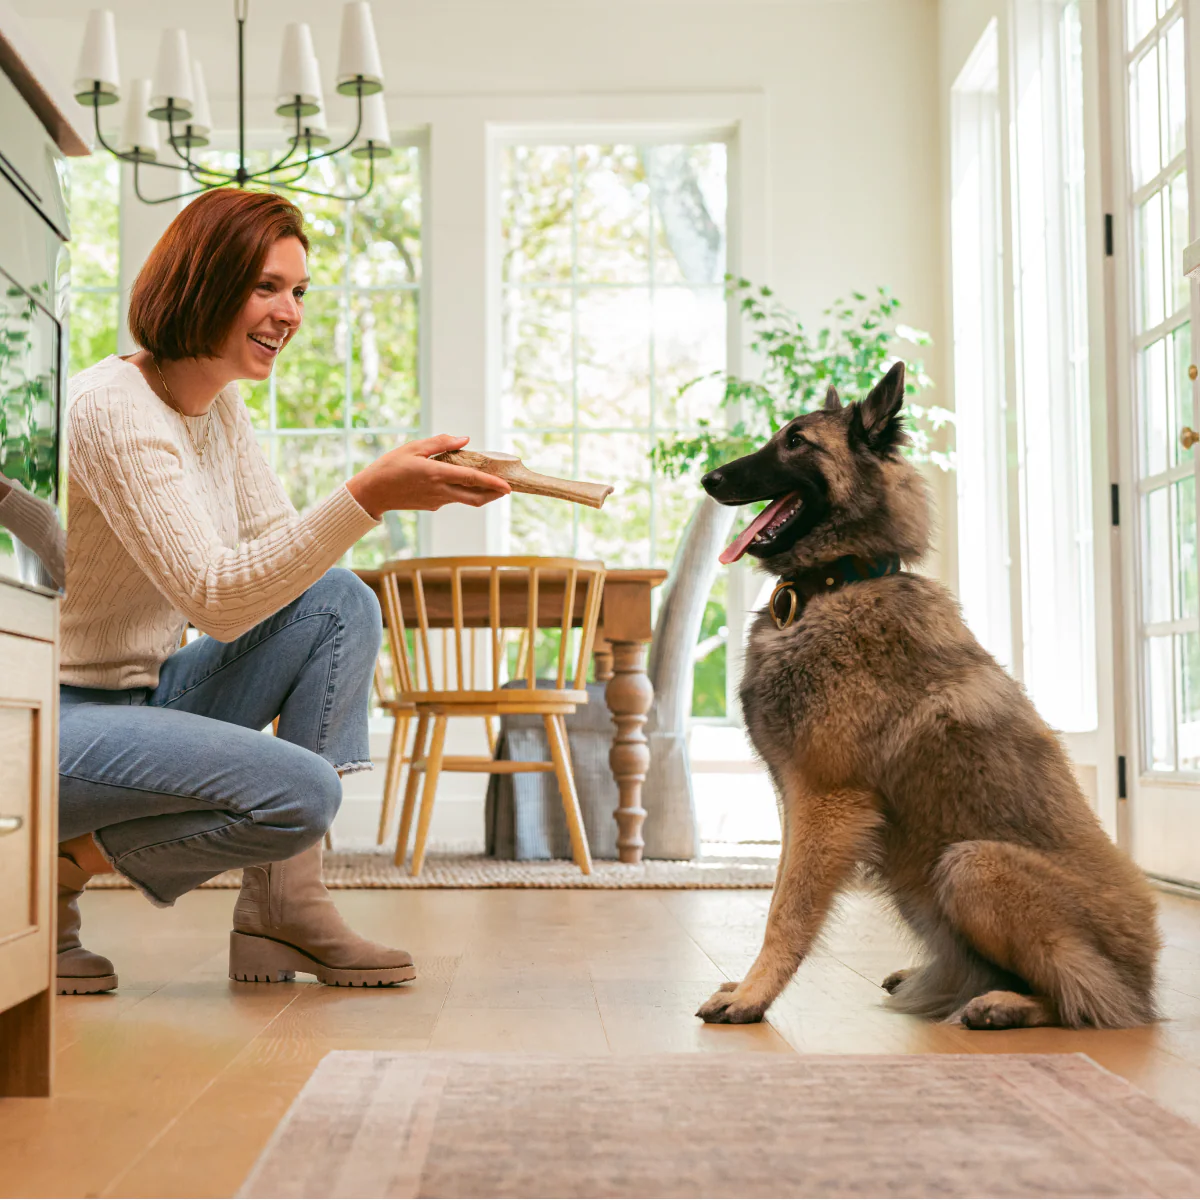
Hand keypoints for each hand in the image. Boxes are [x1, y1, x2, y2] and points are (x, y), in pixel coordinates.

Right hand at [346, 435, 510, 518]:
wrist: (372, 493)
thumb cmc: (390, 466)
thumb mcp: (414, 447)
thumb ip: (441, 443)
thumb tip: (465, 439)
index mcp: (437, 474)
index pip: (471, 480)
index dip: (492, 484)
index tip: (508, 487)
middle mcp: (440, 491)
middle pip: (475, 498)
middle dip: (493, 495)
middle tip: (507, 488)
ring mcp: (436, 501)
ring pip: (465, 499)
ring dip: (479, 493)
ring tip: (490, 482)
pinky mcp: (431, 506)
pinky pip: (451, 498)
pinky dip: (461, 491)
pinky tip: (459, 481)